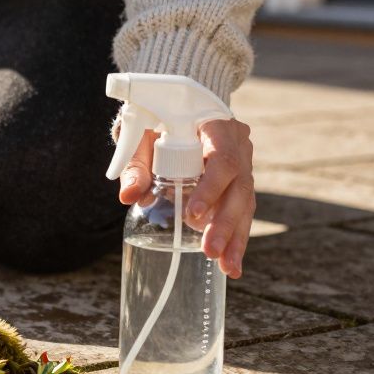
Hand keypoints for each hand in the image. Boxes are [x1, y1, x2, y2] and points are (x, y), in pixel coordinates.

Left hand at [117, 119, 254, 277]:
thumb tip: (128, 196)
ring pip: (245, 203)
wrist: (178, 106)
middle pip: (239, 187)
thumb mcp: (141, 135)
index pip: (222, 159)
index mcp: (218, 126)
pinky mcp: (239, 182)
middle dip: (225, 223)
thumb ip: (135, 164)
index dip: (210, 188)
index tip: (192, 213)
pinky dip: (235, 236)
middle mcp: (239, 145)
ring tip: (228, 267)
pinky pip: (241, 210)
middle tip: (210, 251)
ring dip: (236, 237)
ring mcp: (244, 163)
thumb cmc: (157, 120)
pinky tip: (230, 262)